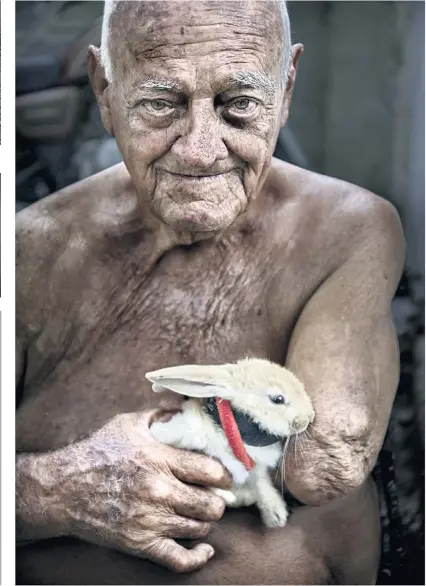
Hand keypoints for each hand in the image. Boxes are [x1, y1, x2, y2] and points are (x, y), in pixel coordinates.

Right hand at [34, 410, 230, 571]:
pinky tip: (203, 549)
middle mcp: (159, 491)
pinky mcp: (140, 544)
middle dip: (218, 501)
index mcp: (159, 459)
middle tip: (215, 496)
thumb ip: (161, 416)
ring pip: (199, 529)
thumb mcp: (129, 423)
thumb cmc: (98, 451)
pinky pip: (179, 560)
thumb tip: (186, 411)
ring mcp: (150, 520)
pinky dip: (197, 558)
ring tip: (200, 513)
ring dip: (205, 522)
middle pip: (210, 505)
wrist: (64, 488)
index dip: (225, 475)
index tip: (225, 476)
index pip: (210, 471)